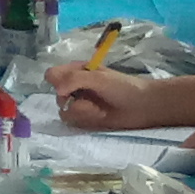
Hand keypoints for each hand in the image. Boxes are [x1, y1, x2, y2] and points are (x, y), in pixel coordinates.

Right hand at [49, 65, 173, 132]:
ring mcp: (80, 104)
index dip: (57, 83)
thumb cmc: (122, 87)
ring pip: (64, 111)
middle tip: (88, 99)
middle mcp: (75, 87)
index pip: (52, 75)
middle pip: (57, 95)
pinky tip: (100, 116)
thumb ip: (74, 79)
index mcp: (77, 71)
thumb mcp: (98, 77)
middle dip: (71, 100)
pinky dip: (86, 119)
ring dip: (82, 111)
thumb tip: (57, 91)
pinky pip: (74, 122)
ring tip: (98, 110)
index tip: (68, 89)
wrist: (142, 106)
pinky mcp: (85, 119)